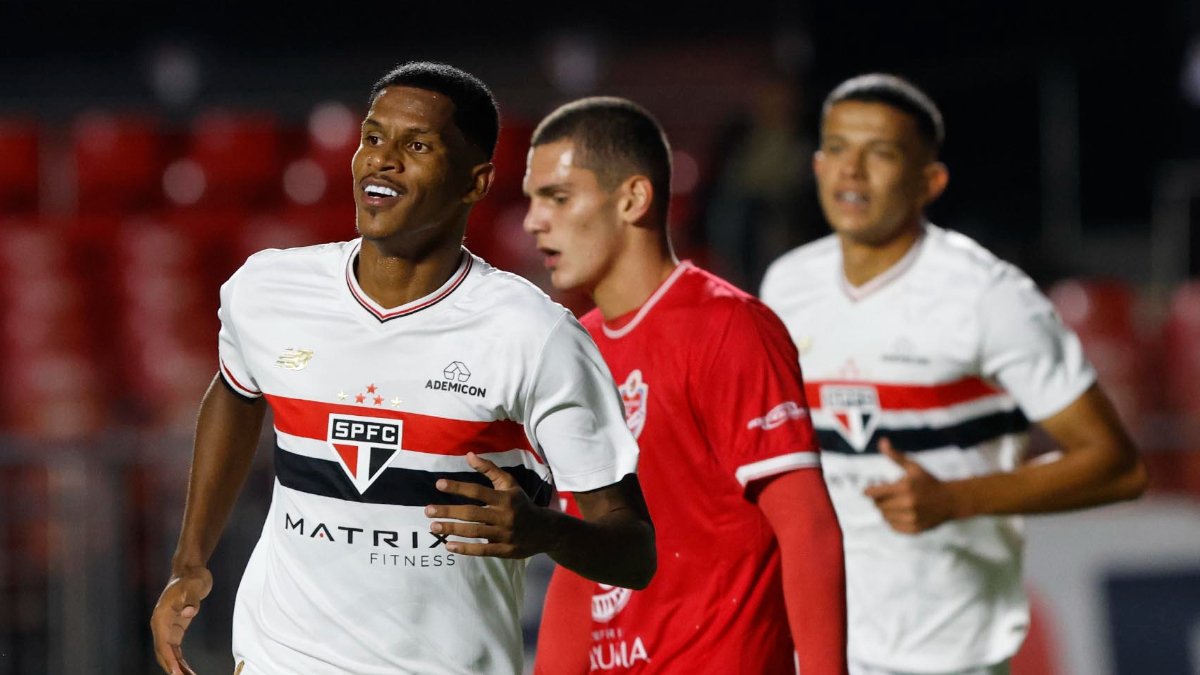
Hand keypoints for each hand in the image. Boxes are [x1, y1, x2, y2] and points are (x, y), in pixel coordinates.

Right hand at [151, 567, 212, 674]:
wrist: (191, 571)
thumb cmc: (191, 578)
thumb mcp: (193, 587)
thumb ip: (191, 600)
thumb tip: (189, 612)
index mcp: (161, 617)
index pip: (162, 643)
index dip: (168, 659)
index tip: (175, 672)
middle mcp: (160, 624)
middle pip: (163, 652)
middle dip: (171, 668)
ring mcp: (167, 627)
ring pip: (169, 653)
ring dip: (176, 666)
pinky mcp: (176, 628)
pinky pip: (176, 649)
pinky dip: (180, 660)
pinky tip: (187, 670)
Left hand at [425, 452, 551, 557]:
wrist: (545, 530)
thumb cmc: (521, 503)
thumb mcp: (509, 484)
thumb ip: (489, 469)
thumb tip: (468, 455)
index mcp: (505, 498)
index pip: (478, 491)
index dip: (458, 487)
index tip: (439, 484)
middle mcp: (505, 516)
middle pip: (472, 513)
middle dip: (449, 512)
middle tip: (428, 511)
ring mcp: (505, 534)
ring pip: (475, 532)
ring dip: (452, 529)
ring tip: (434, 526)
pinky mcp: (505, 550)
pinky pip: (482, 550)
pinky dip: (465, 549)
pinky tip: (449, 546)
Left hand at [863, 438, 958, 533]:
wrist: (950, 500)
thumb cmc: (928, 481)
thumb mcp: (913, 467)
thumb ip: (896, 456)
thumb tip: (882, 442)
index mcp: (905, 487)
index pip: (876, 492)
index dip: (869, 491)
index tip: (866, 491)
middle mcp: (908, 504)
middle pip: (879, 505)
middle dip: (879, 500)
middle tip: (885, 496)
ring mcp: (912, 518)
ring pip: (885, 517)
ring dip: (885, 510)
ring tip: (894, 504)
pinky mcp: (915, 529)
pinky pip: (894, 527)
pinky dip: (892, 520)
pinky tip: (899, 513)